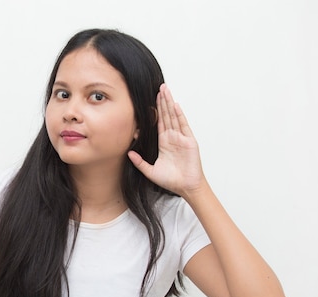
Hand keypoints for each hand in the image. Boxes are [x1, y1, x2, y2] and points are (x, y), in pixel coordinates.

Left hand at [128, 84, 206, 198]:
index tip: (151, 98)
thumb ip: (139, 162)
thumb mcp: (150, 171)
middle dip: (162, 101)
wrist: (185, 187)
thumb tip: (128, 153)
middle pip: (166, 115)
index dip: (155, 110)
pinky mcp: (189, 141)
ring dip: (169, 103)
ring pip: (174, 116)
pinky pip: (183, 125)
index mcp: (164, 143)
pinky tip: (175, 105)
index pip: (159, 122)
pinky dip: (179, 115)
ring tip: (166, 90)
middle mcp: (173, 138)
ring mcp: (181, 138)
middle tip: (159, 87)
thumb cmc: (171, 181)